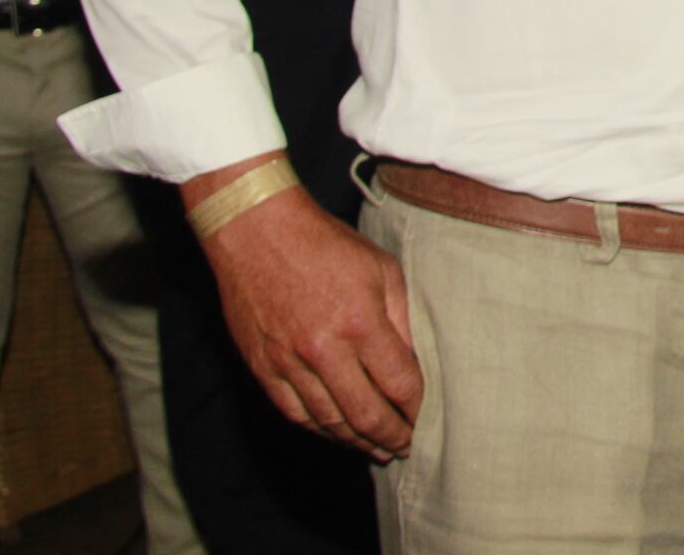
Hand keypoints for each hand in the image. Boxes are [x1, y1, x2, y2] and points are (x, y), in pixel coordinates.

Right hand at [190, 154, 423, 460]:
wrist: (257, 233)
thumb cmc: (325, 245)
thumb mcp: (381, 268)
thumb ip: (402, 317)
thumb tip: (414, 362)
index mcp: (360, 322)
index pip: (399, 384)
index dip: (416, 408)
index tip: (426, 418)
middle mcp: (324, 349)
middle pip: (365, 414)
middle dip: (391, 436)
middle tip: (405, 446)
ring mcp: (289, 362)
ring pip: (329, 421)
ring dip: (356, 441)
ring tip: (377, 449)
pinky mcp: (263, 367)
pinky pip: (294, 413)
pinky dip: (319, 430)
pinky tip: (337, 433)